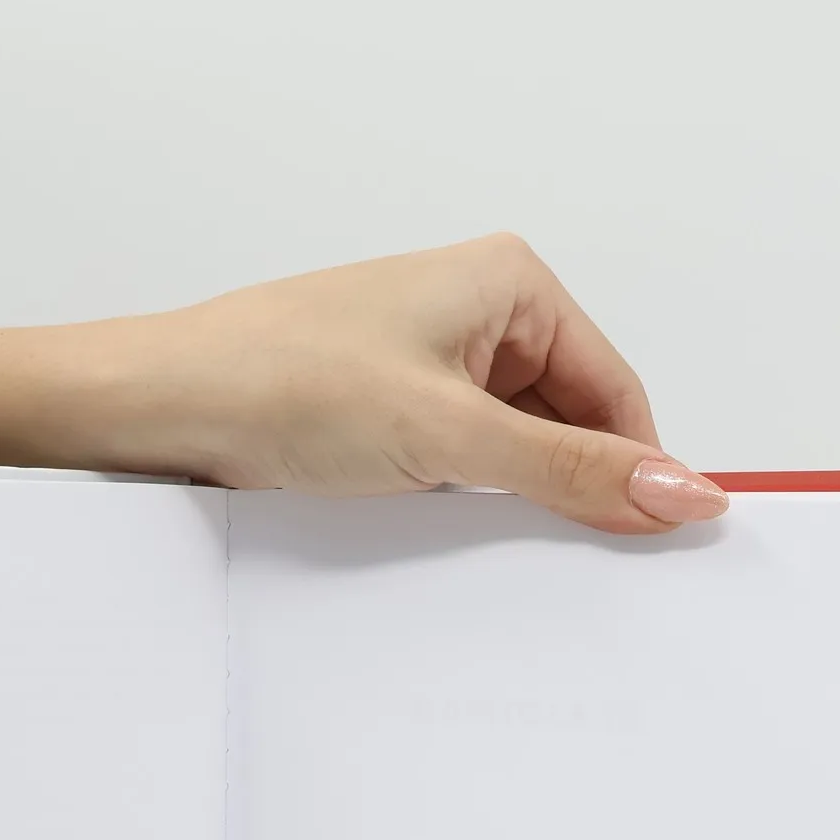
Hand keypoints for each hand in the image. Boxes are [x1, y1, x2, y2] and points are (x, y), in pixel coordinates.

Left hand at [142, 234, 728, 531]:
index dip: (636, 468)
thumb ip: (571, 469)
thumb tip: (680, 490)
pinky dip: (464, 498)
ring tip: (473, 525)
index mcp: (509, 282)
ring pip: (515, 445)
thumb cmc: (282, 381)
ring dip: (510, 496)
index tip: (654, 544)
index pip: (615, 390)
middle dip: (569, 485)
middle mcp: (475, 310)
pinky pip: (462, 458)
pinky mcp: (390, 405)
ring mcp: (429, 360)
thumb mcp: (450, 437)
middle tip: (568, 557)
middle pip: (570, 419)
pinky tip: (440, 526)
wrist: (159, 405)